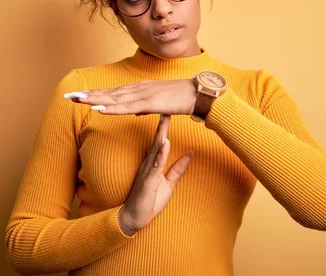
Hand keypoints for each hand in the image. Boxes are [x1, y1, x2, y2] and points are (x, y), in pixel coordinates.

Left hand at [64, 79, 196, 115]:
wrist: (199, 94)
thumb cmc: (180, 99)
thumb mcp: (158, 104)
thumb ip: (144, 106)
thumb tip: (133, 111)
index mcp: (139, 89)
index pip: (112, 92)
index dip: (94, 94)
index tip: (78, 96)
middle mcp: (137, 89)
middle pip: (108, 93)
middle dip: (88, 95)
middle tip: (69, 97)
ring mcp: (143, 94)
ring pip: (114, 98)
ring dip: (95, 99)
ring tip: (78, 100)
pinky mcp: (150, 102)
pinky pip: (127, 107)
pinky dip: (112, 108)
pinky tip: (99, 109)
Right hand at [117, 115, 193, 235]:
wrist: (134, 219)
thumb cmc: (149, 202)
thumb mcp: (169, 184)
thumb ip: (178, 169)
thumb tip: (191, 153)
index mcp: (153, 162)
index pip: (160, 140)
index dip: (165, 125)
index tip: (170, 110)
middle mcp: (149, 163)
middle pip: (157, 139)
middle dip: (162, 123)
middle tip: (166, 105)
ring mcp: (147, 171)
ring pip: (155, 148)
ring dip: (161, 133)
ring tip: (165, 117)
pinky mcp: (148, 180)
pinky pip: (156, 164)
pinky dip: (161, 152)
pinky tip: (165, 142)